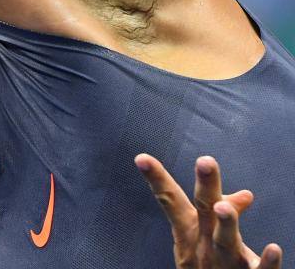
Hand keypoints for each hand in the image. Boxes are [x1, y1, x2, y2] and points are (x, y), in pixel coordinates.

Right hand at [135, 154, 282, 268]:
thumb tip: (245, 194)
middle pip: (205, 209)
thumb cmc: (207, 265)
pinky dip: (266, 262)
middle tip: (205, 161)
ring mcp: (224, 261)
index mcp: (189, 229)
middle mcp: (203, 242)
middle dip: (206, 185)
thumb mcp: (203, 235)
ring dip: (226, 224)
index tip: (142, 158)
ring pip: (225, 241)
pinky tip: (274, 250)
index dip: (157, 178)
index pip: (170, 199)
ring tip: (224, 209)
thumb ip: (220, 213)